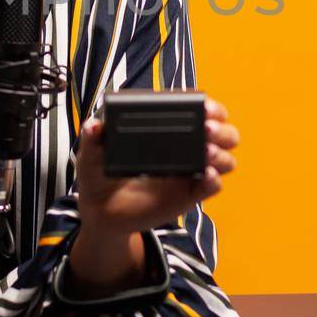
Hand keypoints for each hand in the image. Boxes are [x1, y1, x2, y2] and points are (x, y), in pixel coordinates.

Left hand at [74, 95, 237, 236]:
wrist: (100, 211)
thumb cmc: (100, 175)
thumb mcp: (91, 155)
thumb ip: (92, 139)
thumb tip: (94, 126)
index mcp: (166, 129)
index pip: (197, 109)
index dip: (207, 104)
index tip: (203, 106)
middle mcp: (184, 147)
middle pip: (221, 132)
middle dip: (222, 127)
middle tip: (207, 128)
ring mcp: (189, 172)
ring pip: (224, 158)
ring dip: (221, 153)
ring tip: (206, 153)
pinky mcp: (189, 195)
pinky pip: (212, 186)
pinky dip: (215, 179)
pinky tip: (206, 175)